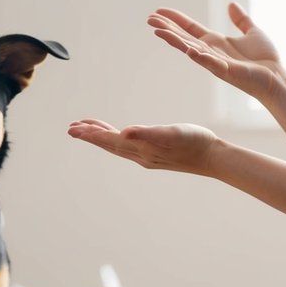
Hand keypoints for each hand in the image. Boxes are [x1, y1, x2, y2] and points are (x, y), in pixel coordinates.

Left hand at [67, 119, 218, 174]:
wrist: (213, 157)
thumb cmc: (195, 142)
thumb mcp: (171, 133)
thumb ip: (147, 133)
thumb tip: (125, 133)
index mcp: (142, 148)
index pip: (111, 140)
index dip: (92, 134)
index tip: (74, 129)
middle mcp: (140, 155)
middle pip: (110, 145)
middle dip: (90, 136)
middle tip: (71, 129)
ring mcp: (147, 156)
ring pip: (118, 146)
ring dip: (102, 137)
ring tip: (87, 130)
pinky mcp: (155, 155)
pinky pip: (129, 147)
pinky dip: (117, 139)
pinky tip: (119, 136)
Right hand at [149, 3, 282, 104]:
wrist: (277, 77)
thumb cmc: (265, 60)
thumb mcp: (252, 32)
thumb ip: (241, 19)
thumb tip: (231, 4)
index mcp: (215, 42)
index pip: (189, 29)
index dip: (175, 20)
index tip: (159, 12)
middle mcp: (211, 52)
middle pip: (183, 38)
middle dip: (167, 28)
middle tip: (149, 19)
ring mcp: (216, 62)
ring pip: (191, 49)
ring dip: (174, 40)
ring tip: (158, 31)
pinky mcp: (227, 71)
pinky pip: (211, 63)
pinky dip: (201, 57)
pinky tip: (190, 50)